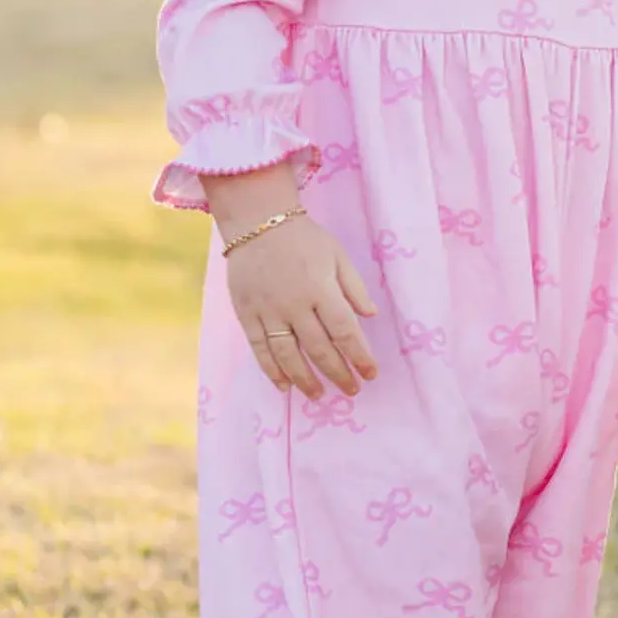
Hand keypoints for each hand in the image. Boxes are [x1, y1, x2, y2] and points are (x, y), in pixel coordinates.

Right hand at [223, 213, 379, 398]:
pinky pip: (259, 348)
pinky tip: (284, 386)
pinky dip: (271, 370)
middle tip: (351, 390)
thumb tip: (371, 316)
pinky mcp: (246, 314)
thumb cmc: (304, 238)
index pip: (345, 331)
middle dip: (338, 374)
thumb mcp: (338, 255)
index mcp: (321, 288)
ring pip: (288, 355)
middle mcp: (294, 304)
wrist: (257, 222)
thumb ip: (354, 287)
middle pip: (319, 349)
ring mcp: (267, 311)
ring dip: (305, 380)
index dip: (360, 356)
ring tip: (319, 395)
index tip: (371, 373)